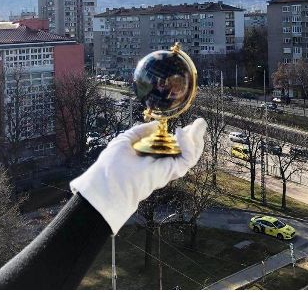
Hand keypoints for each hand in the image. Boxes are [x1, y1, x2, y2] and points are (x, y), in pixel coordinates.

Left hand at [70, 118, 206, 233]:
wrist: (107, 185)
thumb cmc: (111, 165)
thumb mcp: (125, 140)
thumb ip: (140, 131)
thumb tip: (157, 125)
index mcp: (151, 157)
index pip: (171, 147)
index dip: (180, 137)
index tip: (183, 126)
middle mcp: (161, 164)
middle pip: (185, 152)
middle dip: (195, 137)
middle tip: (200, 123)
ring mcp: (166, 169)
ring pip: (190, 156)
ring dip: (197, 140)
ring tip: (199, 125)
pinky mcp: (169, 172)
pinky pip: (186, 159)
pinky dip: (188, 145)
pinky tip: (181, 132)